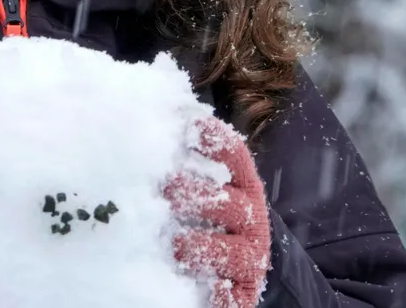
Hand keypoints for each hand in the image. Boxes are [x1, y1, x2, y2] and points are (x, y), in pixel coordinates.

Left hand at [166, 117, 270, 307]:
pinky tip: (211, 292)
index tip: (189, 124)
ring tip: (176, 245)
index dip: (215, 139)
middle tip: (165, 189)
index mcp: (242, 188)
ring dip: (203, 247)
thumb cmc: (208, 221)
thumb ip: (183, 160)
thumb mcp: (202, 188)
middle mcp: (251, 220)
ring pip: (231, 252)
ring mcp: (250, 258)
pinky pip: (236, 297)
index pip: (234, 157)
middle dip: (196, 197)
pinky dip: (224, 296)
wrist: (241, 271)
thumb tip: (155, 116)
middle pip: (227, 205)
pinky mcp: (244, 294)